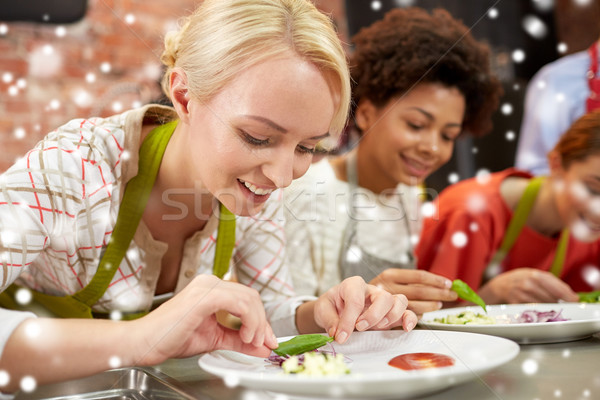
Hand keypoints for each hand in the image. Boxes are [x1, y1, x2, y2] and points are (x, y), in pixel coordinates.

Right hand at [132, 275, 277, 364]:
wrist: (144, 342)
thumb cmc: (171, 337)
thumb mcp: (214, 339)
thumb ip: (238, 341)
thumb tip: (261, 348)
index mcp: (212, 289)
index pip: (247, 298)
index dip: (262, 320)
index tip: (268, 340)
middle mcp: (210, 282)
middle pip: (252, 297)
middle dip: (263, 322)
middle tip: (264, 343)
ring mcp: (207, 286)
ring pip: (249, 299)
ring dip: (257, 323)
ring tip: (252, 342)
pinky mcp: (204, 296)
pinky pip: (239, 303)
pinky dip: (248, 320)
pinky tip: (245, 335)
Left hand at [313, 276, 417, 343]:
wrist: (334, 310)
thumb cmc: (331, 306)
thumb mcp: (322, 310)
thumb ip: (330, 321)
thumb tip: (338, 333)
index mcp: (352, 285)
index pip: (355, 298)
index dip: (349, 319)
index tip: (341, 336)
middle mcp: (371, 291)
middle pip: (383, 297)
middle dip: (373, 315)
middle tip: (360, 328)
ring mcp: (383, 302)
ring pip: (399, 301)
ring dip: (391, 317)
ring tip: (377, 329)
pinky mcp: (391, 314)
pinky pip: (407, 312)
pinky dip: (409, 319)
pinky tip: (405, 329)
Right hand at [369, 269, 457, 315]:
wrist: (347, 304)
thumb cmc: (372, 293)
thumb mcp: (388, 282)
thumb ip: (408, 284)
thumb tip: (440, 286)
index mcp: (390, 275)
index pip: (418, 276)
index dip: (436, 280)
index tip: (448, 283)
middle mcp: (388, 288)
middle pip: (421, 291)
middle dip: (440, 294)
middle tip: (452, 295)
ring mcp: (386, 303)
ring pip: (416, 306)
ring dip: (431, 306)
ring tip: (439, 304)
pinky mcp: (384, 317)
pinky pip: (408, 317)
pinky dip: (418, 316)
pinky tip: (422, 314)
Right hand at [479, 268, 579, 303]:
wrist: (500, 285)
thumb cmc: (520, 279)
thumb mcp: (534, 275)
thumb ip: (551, 282)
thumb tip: (570, 295)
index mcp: (534, 275)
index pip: (556, 286)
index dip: (567, 295)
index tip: (574, 300)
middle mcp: (528, 284)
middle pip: (551, 298)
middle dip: (559, 302)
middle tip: (564, 305)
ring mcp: (521, 294)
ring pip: (543, 305)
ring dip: (550, 307)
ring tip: (551, 307)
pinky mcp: (516, 304)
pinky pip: (533, 310)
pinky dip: (539, 311)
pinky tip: (540, 310)